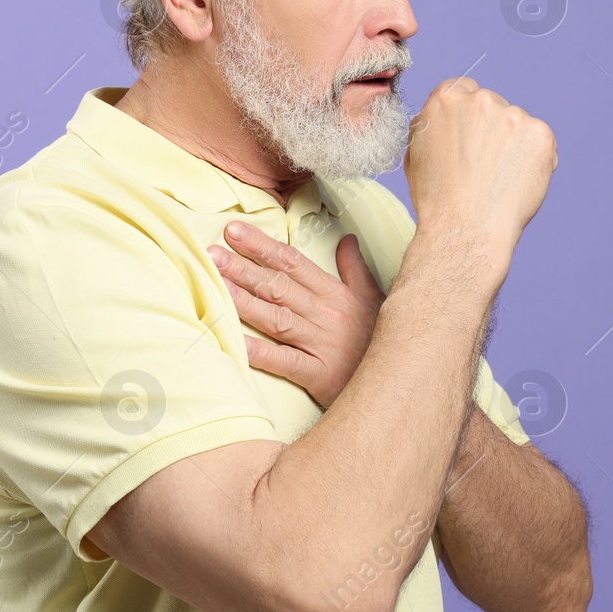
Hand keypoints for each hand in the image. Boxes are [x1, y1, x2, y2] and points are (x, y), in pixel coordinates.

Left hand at [205, 221, 384, 407]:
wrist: (400, 380)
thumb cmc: (381, 339)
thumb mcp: (374, 298)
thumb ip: (355, 268)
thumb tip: (347, 238)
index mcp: (334, 294)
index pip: (293, 262)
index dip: (262, 246)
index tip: (234, 232)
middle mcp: (325, 314)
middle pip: (279, 286)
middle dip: (244, 268)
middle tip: (212, 253)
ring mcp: (321, 344)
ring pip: (277, 318)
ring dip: (245, 301)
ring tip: (217, 285)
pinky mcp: (320, 374)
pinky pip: (286, 362)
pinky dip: (261, 353)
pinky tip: (237, 343)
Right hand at [405, 77, 556, 260]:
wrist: (466, 230)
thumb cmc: (438, 199)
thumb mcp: (416, 153)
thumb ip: (432, 126)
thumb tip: (446, 119)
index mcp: (446, 98)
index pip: (464, 91)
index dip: (468, 118)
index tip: (470, 139)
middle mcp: (481, 100)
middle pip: (493, 105)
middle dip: (492, 130)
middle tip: (485, 167)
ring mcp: (514, 115)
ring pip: (518, 125)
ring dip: (514, 145)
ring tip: (500, 180)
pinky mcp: (540, 135)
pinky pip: (541, 143)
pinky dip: (535, 160)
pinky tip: (517, 182)